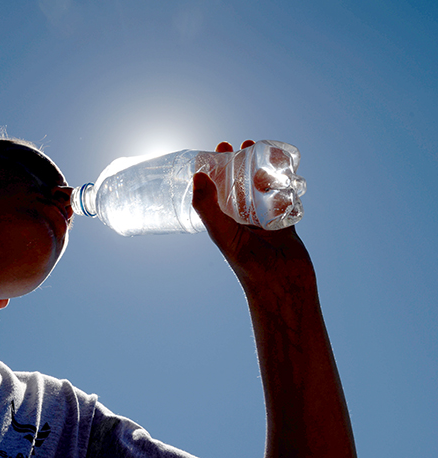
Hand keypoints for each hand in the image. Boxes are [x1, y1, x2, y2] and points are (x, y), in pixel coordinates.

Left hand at [192, 141, 313, 289]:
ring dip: (264, 170)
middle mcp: (241, 219)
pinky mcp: (285, 223)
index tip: (219, 148)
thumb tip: (197, 175)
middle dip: (241, 163)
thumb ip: (207, 207)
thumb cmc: (247, 264)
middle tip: (243, 144)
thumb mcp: (222, 233)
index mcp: (223, 221)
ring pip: (263, 188)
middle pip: (239, 184)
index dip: (216, 168)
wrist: (282, 286)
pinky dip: (287, 184)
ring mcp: (264, 221)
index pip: (216, 188)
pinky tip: (288, 171)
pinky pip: (286, 198)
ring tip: (265, 152)